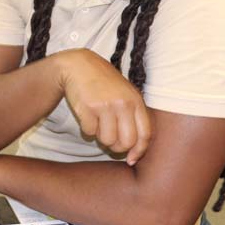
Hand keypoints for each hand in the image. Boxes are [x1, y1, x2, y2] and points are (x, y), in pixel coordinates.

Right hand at [54, 49, 151, 164]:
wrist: (79, 65)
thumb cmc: (104, 83)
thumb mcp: (125, 94)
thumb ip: (133, 116)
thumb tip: (134, 151)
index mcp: (136, 101)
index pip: (145, 134)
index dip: (139, 151)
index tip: (131, 159)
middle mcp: (123, 104)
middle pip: (126, 142)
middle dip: (117, 147)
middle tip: (110, 140)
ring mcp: (106, 106)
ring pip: (107, 140)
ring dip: (100, 136)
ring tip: (98, 122)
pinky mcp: (88, 108)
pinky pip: (89, 132)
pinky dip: (87, 128)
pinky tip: (87, 114)